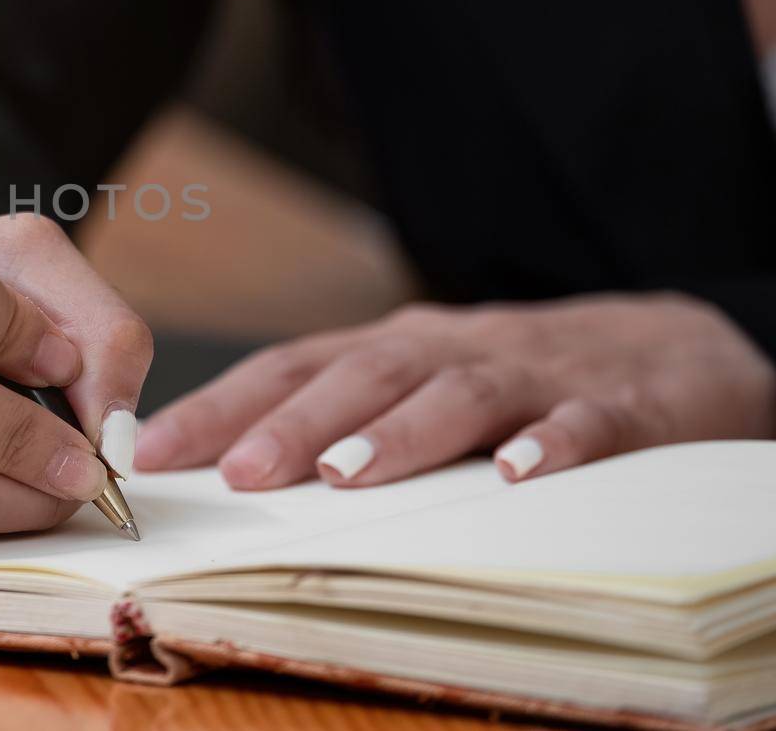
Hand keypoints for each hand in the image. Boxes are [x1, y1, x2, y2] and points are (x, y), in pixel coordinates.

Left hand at [136, 294, 775, 487]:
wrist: (670, 345)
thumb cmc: (512, 376)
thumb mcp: (418, 383)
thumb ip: (339, 414)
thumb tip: (225, 466)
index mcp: (392, 347)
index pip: (291, 368)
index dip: (220, 406)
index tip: (150, 451)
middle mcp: (451, 348)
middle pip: (363, 376)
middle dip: (294, 424)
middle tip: (238, 473)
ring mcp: (534, 372)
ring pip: (458, 394)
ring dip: (397, 433)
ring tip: (343, 475)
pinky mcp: (621, 403)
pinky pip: (585, 421)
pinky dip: (550, 443)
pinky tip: (516, 472)